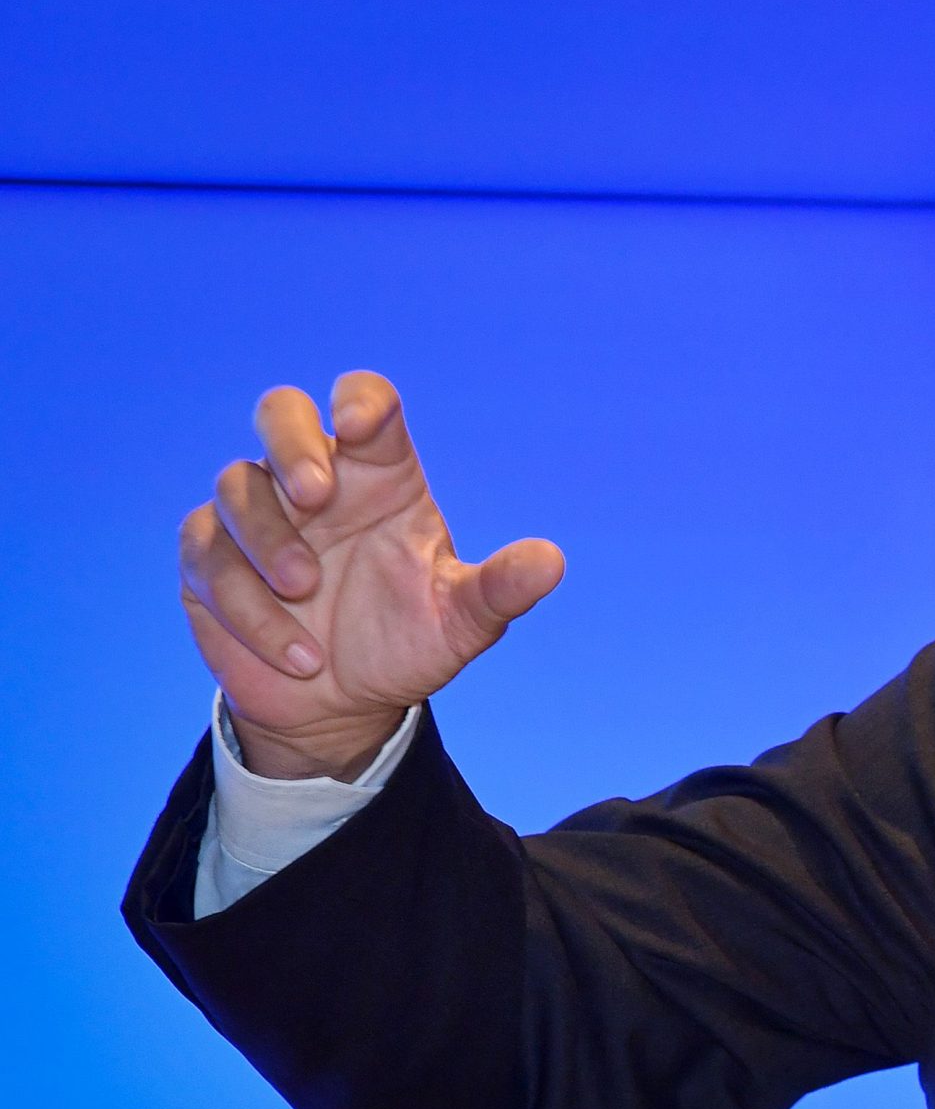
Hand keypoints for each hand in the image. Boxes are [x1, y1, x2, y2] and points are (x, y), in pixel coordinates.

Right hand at [179, 373, 563, 779]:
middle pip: (281, 411)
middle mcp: (315, 484)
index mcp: (379, 477)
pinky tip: (297, 654)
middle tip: (316, 495)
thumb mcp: (461, 622)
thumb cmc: (404, 643)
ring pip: (237, 487)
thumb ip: (500, 589)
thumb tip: (551, 562)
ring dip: (270, 543)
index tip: (364, 426)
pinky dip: (249, 607)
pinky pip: (209, 557)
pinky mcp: (211, 560)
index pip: (366, 403)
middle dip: (290, 442)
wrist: (342, 708)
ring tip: (308, 595)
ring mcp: (257, 517)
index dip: (360, 400)